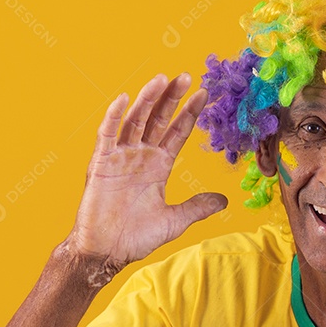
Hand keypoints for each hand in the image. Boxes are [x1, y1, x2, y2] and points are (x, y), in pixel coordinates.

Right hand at [65, 73, 226, 272]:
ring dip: (148, 99)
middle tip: (186, 76)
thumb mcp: (175, 220)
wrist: (107, 251)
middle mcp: (140, 156)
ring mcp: (120, 157)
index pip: (177, 132)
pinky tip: (124, 98)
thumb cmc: (136, 237)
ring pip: (135, 121)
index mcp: (158, 166)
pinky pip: (107, 135)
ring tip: (162, 79)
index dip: (190, 114)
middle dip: (172, 98)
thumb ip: (198, 206)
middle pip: (158, 119)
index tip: (204, 94)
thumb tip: (224, 199)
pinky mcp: (101, 163)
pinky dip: (114, 116)